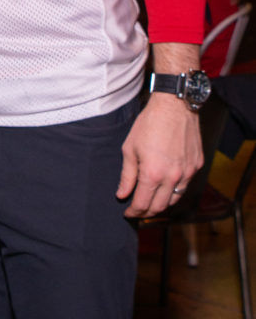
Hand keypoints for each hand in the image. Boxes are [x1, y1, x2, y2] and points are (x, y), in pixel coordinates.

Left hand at [116, 93, 202, 216]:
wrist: (174, 105)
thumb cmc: (149, 123)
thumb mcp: (130, 148)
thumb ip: (127, 175)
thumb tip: (122, 194)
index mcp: (153, 174)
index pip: (142, 204)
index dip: (133, 212)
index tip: (128, 213)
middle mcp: (172, 177)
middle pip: (160, 207)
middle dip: (146, 212)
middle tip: (138, 210)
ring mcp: (187, 172)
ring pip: (174, 199)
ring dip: (162, 203)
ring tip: (151, 200)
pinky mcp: (196, 165)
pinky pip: (185, 185)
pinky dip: (174, 190)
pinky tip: (166, 185)